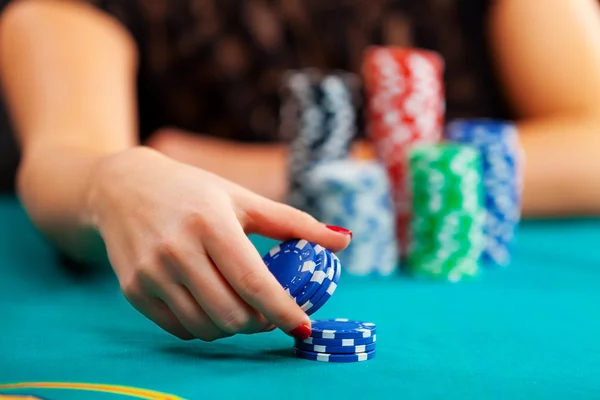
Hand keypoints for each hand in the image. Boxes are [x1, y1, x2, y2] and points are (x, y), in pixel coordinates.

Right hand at [86, 147, 351, 340]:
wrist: (124, 188)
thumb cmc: (194, 191)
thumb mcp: (243, 199)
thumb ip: (293, 222)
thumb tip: (344, 241)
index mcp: (211, 223)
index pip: (253, 282)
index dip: (282, 310)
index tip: (303, 326)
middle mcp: (177, 249)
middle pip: (231, 313)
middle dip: (259, 323)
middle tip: (269, 313)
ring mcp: (151, 272)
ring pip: (205, 327)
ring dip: (232, 327)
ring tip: (241, 308)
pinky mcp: (133, 290)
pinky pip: (179, 328)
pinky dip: (203, 327)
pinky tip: (210, 305)